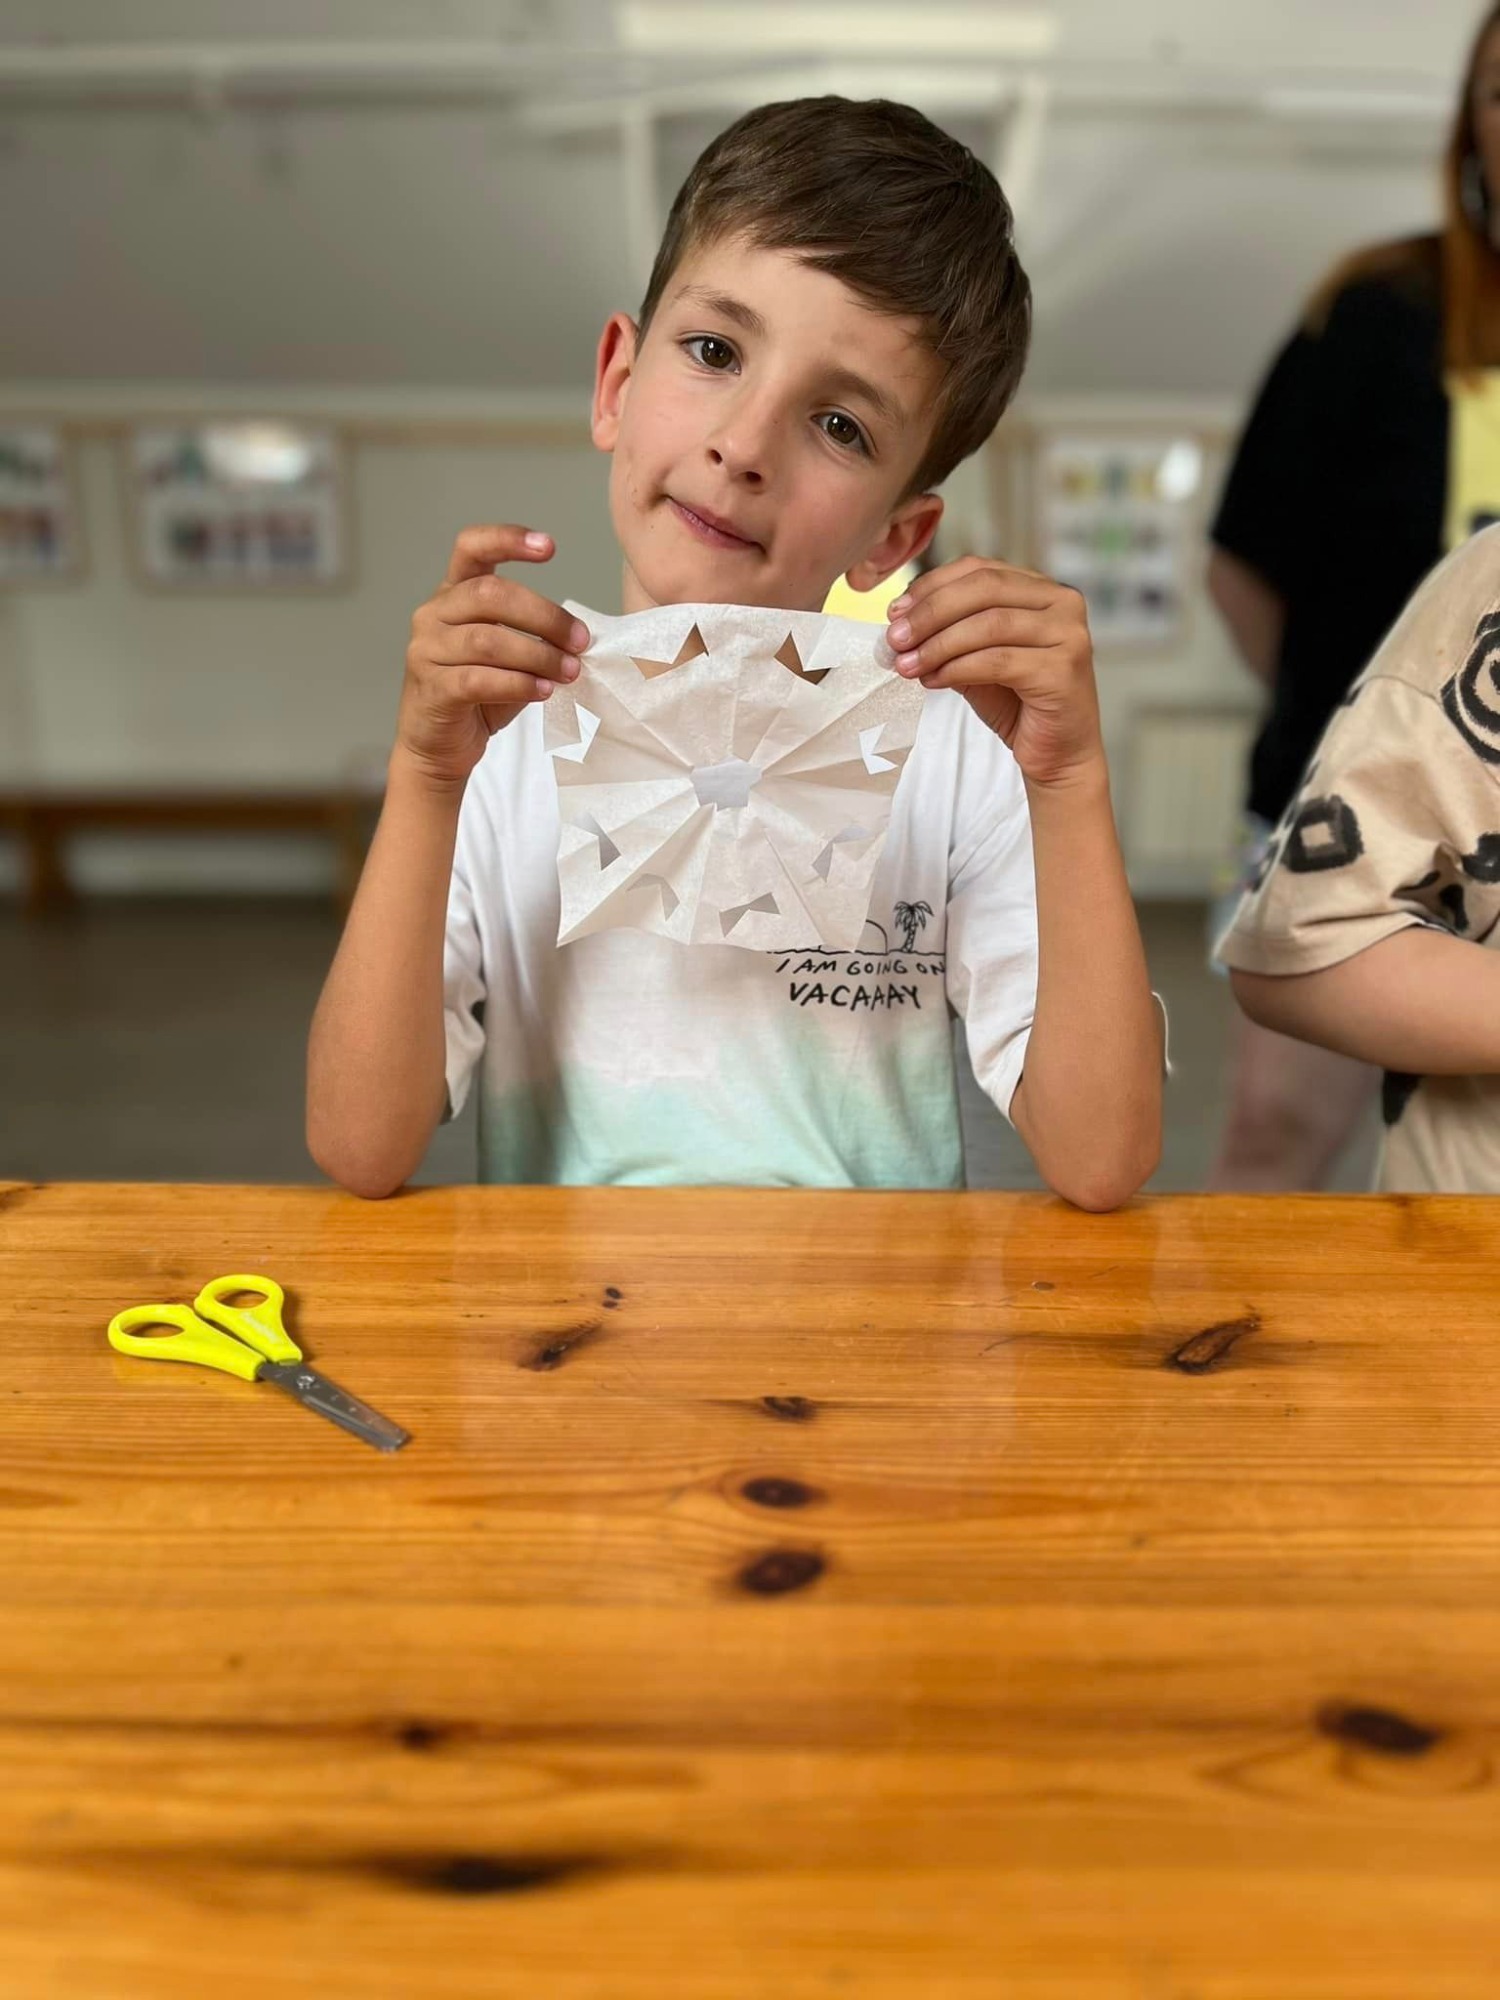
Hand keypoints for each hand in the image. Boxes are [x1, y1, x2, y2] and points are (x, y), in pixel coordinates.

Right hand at [396, 524, 590, 790]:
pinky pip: (479, 679)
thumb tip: (580, 636)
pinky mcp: (432, 688)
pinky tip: (545, 690)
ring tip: (570, 671)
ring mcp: (427, 650)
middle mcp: (434, 614)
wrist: (440, 746)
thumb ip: (534, 636)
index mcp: (453, 593)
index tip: (550, 547)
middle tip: (580, 641)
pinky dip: (518, 683)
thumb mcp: (510, 655)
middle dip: (544, 616)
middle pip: (491, 595)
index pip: (471, 548)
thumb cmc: (479, 694)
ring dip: (538, 655)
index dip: (508, 539)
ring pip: (488, 640)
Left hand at [886, 555, 1104, 789]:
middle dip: (930, 612)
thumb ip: (948, 636)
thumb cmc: (1018, 705)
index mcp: (1040, 589)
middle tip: (895, 639)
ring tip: (907, 666)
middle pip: (984, 589)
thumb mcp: (975, 660)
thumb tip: (900, 625)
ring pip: (989, 624)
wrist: (1057, 754)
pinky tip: (934, 680)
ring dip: (939, 644)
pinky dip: (958, 668)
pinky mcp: (1063, 669)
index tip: (895, 612)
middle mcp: (1062, 602)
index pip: (979, 569)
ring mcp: (1068, 634)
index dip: (932, 586)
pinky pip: (998, 661)